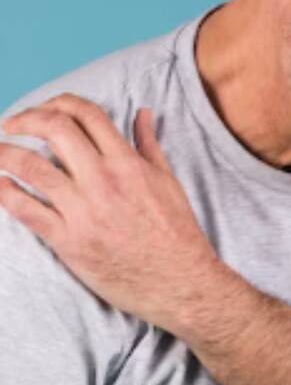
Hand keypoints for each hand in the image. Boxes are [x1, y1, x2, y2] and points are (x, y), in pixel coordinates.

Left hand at [0, 93, 219, 333]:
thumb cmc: (176, 232)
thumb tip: (143, 113)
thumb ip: (149, 144)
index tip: (44, 109)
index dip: (60, 102)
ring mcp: (84, 211)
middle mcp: (103, 181)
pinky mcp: (69, 243)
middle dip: (26, 119)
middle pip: (55, 130)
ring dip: (5, 153)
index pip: (87, 114)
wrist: (180, 282)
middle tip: (11, 124)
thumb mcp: (168, 180)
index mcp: (127, 163)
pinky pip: (28, 212)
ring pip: (33, 167)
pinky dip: (6, 193)